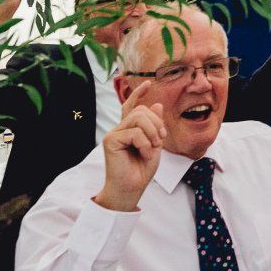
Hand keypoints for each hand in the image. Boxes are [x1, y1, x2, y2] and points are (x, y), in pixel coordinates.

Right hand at [95, 81, 165, 211]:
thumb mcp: (155, 144)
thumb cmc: (141, 169)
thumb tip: (156, 104)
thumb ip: (155, 126)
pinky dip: (145, 144)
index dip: (139, 93)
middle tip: (160, 140)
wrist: (132, 188)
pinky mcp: (110, 141)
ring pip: (139, 118)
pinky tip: (144, 154)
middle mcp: (120, 129)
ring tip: (152, 148)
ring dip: (153, 133)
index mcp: (130, 129)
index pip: (132, 106)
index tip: (148, 83)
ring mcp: (113, 134)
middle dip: (157, 123)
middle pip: (141, 110)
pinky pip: (135, 133)